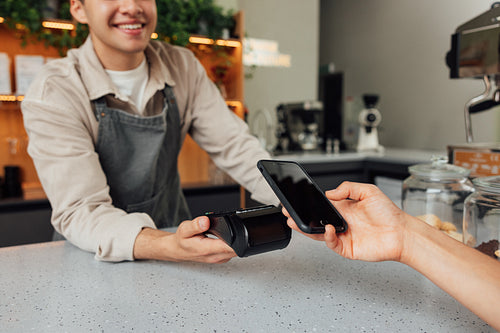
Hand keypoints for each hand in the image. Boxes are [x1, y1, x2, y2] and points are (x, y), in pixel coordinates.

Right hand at [133, 216, 235, 262]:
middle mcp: (215, 256)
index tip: (238, 231)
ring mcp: (219, 259)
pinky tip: (224, 239)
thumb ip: (195, 225)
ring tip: (224, 233)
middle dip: (237, 238)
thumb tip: (205, 221)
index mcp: (207, 250)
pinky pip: (232, 252)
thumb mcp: (185, 229)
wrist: (178, 250)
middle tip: (229, 228)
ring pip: (236, 251)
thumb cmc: (182, 241)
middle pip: (236, 249)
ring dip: (234, 242)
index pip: (229, 247)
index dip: (237, 239)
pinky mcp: (221, 258)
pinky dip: (231, 245)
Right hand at [284, 181, 409, 261]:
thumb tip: (330, 192)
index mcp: (344, 208)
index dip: (309, 204)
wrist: (402, 233)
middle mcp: (341, 222)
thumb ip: (348, 188)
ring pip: (318, 233)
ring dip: (306, 228)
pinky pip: (331, 243)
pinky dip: (327, 237)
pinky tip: (328, 228)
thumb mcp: (369, 191)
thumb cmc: (389, 214)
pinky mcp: (347, 248)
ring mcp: (343, 235)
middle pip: (315, 220)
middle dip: (300, 216)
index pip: (321, 206)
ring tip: (295, 222)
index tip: (297, 200)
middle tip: (289, 212)